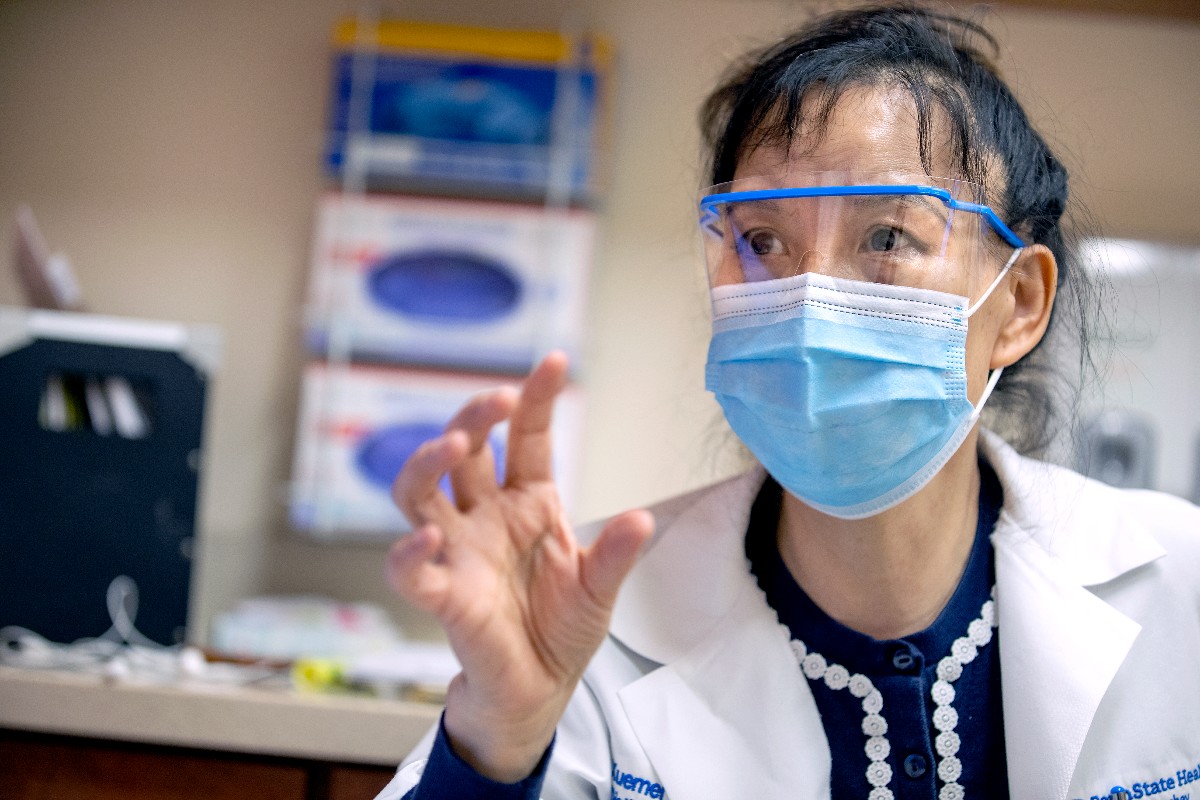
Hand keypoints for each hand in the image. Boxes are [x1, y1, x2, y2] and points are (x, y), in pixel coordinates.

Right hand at [386, 351, 653, 781]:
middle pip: (466, 450)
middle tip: (499, 399)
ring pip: (419, 490)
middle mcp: (486, 516)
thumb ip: (616, 555)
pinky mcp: (441, 593)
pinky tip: (429, 535)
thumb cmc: (562, 630)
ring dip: (429, 461)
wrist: (539, 689)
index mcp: (529, 502)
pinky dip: (410, 550)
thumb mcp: (600, 589)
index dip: (537, 399)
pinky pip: (410, 567)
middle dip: (477, 416)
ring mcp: (458, 550)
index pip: (528, 438)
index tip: (554, 362)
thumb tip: (642, 517)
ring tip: (455, 444)